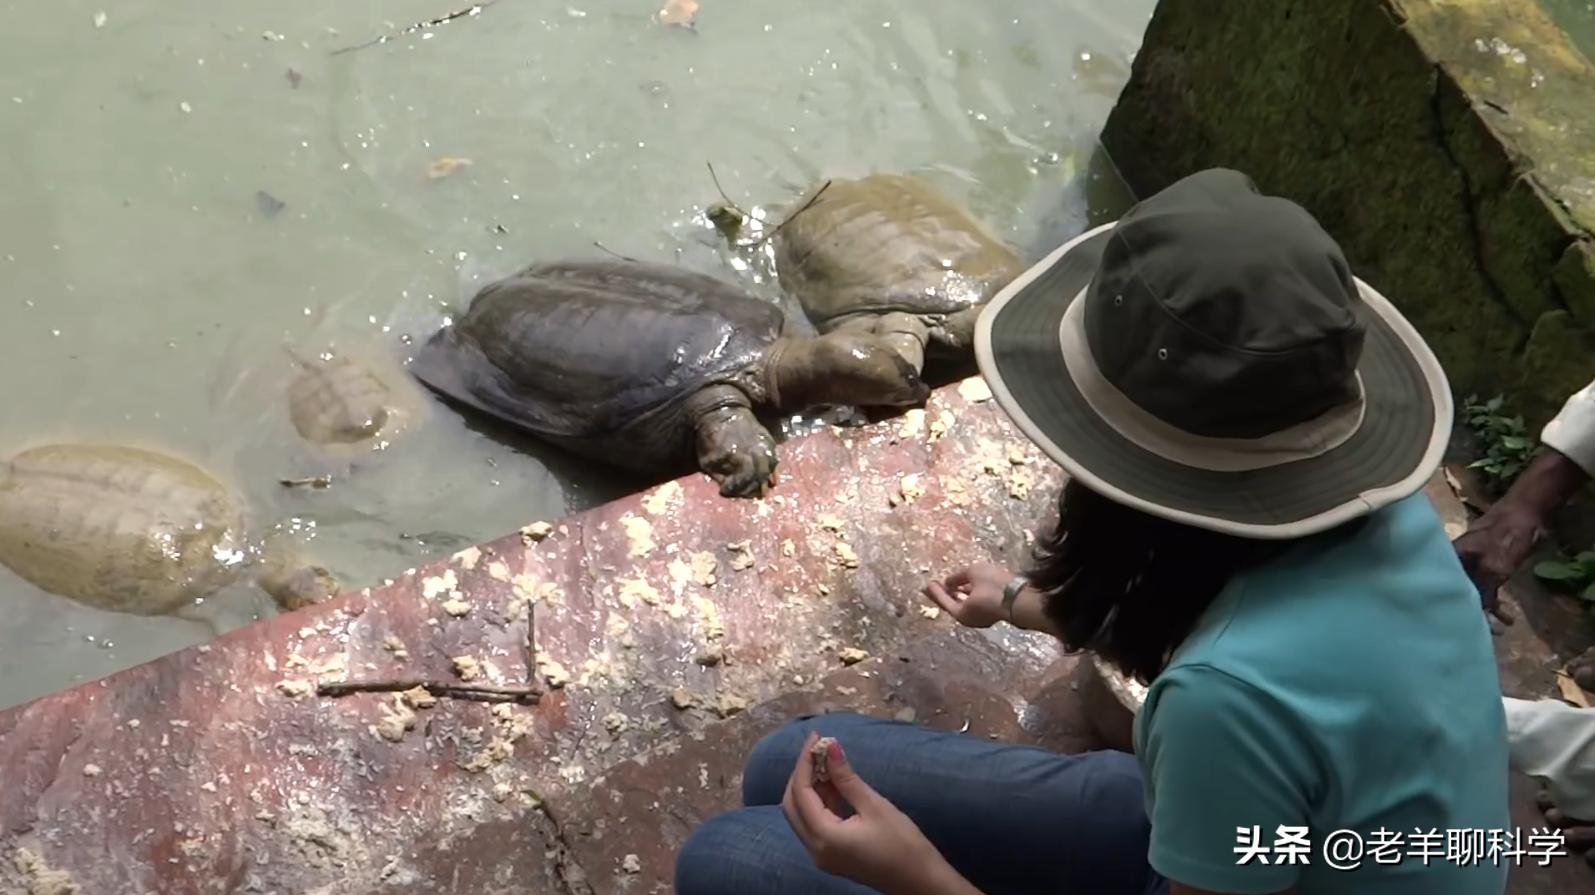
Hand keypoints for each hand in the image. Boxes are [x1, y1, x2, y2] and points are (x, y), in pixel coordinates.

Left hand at [781, 732, 956, 894]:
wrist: (921, 882)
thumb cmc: (903, 845)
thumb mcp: (874, 806)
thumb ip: (846, 778)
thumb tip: (830, 747)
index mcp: (823, 837)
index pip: (801, 792)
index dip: (805, 762)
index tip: (815, 737)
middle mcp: (814, 849)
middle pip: (792, 805)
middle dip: (802, 774)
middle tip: (818, 749)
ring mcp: (821, 856)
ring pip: (801, 815)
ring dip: (810, 788)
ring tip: (828, 762)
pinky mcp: (830, 856)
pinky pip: (814, 824)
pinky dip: (820, 803)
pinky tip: (834, 785)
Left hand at [922, 564, 1011, 628]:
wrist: (1023, 597)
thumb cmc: (994, 585)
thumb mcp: (973, 573)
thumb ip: (958, 577)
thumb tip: (948, 582)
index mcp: (961, 613)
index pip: (944, 601)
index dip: (935, 592)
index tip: (927, 584)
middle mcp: (970, 620)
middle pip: (953, 606)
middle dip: (944, 595)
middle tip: (934, 586)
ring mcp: (982, 619)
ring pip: (965, 606)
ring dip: (957, 595)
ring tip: (951, 586)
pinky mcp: (993, 613)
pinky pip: (975, 604)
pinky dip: (969, 596)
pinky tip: (969, 588)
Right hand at [1453, 500, 1543, 625]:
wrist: (1525, 512)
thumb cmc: (1506, 535)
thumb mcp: (1495, 566)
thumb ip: (1482, 589)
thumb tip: (1473, 612)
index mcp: (1450, 558)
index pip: (1441, 586)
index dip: (1446, 605)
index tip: (1453, 623)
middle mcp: (1454, 560)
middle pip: (1456, 590)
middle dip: (1468, 611)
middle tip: (1481, 631)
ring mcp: (1470, 561)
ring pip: (1472, 589)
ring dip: (1484, 607)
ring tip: (1499, 628)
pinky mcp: (1484, 562)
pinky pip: (1484, 585)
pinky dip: (1493, 599)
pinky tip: (1505, 614)